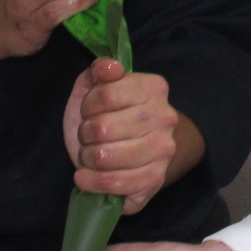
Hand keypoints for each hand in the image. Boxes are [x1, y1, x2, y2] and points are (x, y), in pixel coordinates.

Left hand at [62, 59, 192, 214]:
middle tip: (89, 135)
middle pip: (102, 128)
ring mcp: (164, 151)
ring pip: (105, 157)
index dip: (88, 105)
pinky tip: (86, 176)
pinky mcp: (155, 180)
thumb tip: (111, 67)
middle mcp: (166, 118)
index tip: (89, 110)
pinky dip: (91, 182)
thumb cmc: (107, 115)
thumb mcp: (95, 87)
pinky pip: (113, 183)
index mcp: (154, 88)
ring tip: (90, 155)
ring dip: (87, 158)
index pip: (106, 94)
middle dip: (85, 134)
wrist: (129, 150)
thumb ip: (98, 70)